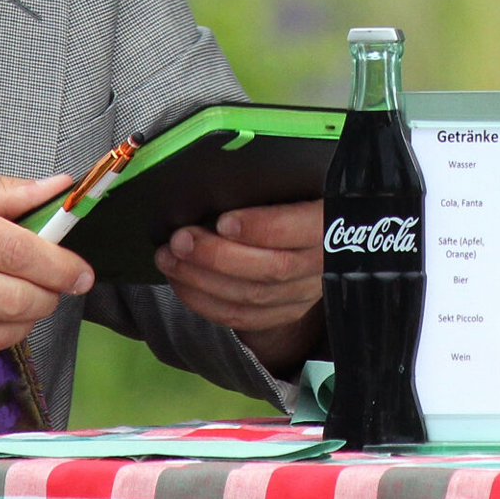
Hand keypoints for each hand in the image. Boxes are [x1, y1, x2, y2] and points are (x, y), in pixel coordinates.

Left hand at [155, 199, 324, 374]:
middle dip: (216, 256)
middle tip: (180, 240)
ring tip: (170, 259)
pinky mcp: (284, 312)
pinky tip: (182, 282)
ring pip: (251, 297)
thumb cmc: (300, 196)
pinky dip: (206, 302)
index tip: (223, 221)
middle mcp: (320, 265)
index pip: (300, 230)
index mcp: (329, 223)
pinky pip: (242, 318)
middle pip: (270, 268)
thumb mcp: (299, 181)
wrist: (325, 233)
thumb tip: (223, 184)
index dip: (260, 228)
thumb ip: (273, 182)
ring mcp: (302, 294)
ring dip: (201, 280)